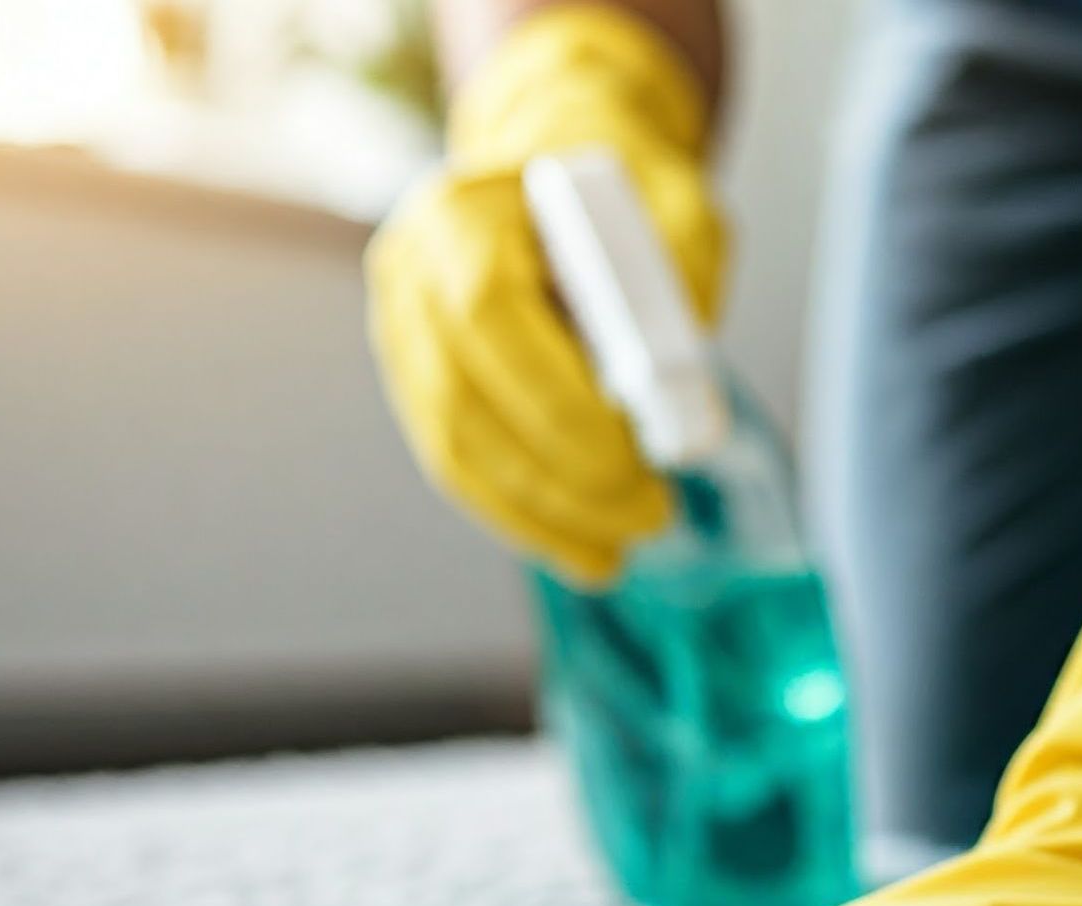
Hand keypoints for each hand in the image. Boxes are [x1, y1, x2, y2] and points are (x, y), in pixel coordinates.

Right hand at [368, 4, 728, 584]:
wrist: (566, 178)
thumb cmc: (626, 199)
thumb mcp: (677, 208)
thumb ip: (679, 279)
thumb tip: (676, 392)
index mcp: (463, 213)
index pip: (488, 318)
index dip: (554, 403)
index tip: (630, 460)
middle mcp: (410, 272)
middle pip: (466, 403)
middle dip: (560, 481)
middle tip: (649, 517)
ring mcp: (402, 334)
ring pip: (457, 450)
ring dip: (540, 515)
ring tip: (617, 550)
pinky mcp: (418, 383)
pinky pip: (460, 464)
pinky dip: (520, 514)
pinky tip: (577, 546)